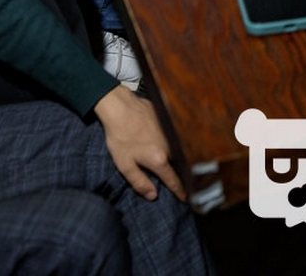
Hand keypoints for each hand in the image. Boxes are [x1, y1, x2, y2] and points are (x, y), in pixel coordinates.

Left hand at [93, 86, 186, 200]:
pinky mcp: (166, 121)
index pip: (172, 180)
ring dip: (170, 156)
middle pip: (174, 164)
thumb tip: (153, 196)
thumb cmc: (120, 137)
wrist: (121, 107)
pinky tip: (156, 140)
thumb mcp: (125, 165)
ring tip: (162, 159)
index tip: (184, 198)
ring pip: (173, 149)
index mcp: (159, 160)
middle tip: (171, 179)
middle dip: (173, 172)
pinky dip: (166, 142)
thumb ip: (140, 182)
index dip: (178, 191)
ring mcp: (169, 132)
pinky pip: (170, 136)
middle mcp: (169, 147)